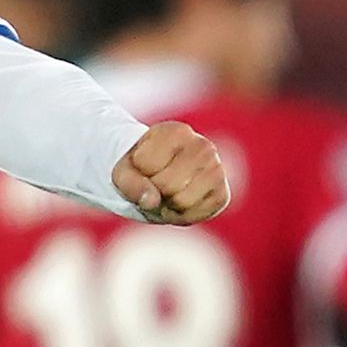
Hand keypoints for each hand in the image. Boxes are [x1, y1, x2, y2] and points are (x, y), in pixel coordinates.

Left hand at [114, 120, 228, 222]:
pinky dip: (181, 215)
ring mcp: (217, 169)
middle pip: (166, 185)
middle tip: (156, 185)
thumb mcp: (124, 172)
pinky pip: (196, 214)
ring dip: (167, 205)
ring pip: (182, 202)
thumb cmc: (141, 170)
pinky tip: (180, 203)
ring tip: (168, 194)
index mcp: (175, 131)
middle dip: (154, 191)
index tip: (144, 167)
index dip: (138, 172)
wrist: (163, 179)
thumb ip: (130, 183)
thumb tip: (152, 201)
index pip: (145, 163)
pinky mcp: (222, 195)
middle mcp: (202, 146)